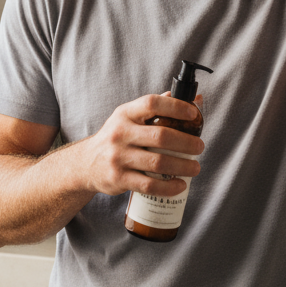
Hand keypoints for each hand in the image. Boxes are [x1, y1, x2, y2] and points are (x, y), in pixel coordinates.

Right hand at [74, 94, 202, 197]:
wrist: (86, 164)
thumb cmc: (116, 137)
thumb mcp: (129, 117)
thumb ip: (157, 108)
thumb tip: (196, 99)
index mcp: (125, 114)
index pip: (152, 103)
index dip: (175, 107)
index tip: (194, 114)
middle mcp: (120, 133)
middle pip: (160, 136)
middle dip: (186, 143)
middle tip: (200, 147)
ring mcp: (118, 157)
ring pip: (158, 163)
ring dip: (183, 166)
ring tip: (195, 167)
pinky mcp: (119, 179)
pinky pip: (149, 185)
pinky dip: (168, 187)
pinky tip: (180, 185)